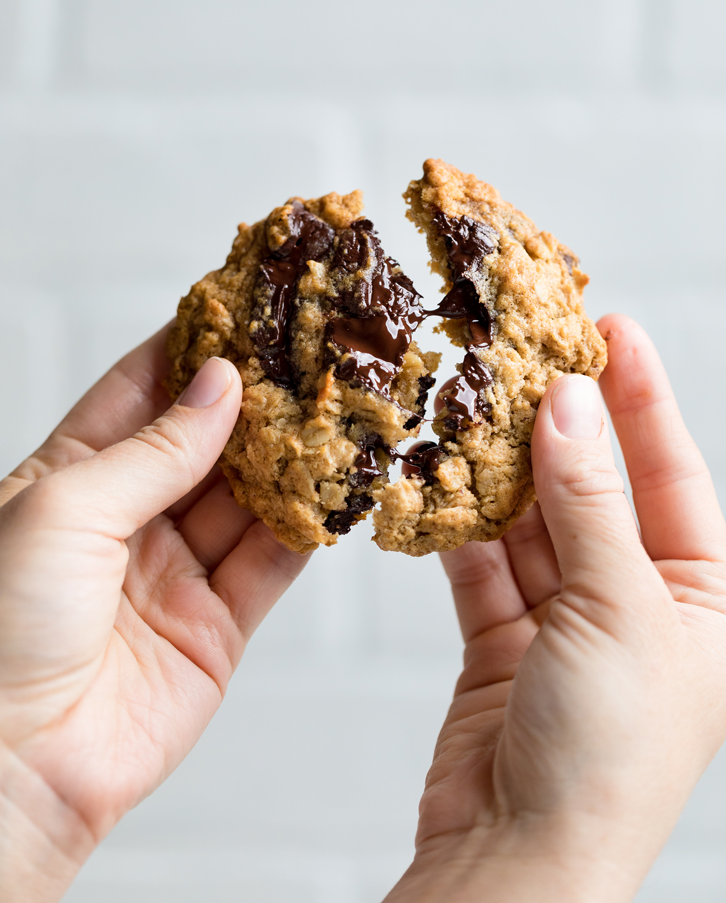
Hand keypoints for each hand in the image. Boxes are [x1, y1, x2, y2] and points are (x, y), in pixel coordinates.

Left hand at [0, 326, 308, 901]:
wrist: (8, 772)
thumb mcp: (66, 508)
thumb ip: (155, 449)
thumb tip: (220, 384)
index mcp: (70, 479)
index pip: (140, 393)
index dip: (190, 350)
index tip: (243, 308)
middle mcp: (125, 522)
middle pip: (204, 442)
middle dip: (255, 400)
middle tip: (308, 354)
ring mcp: (173, 575)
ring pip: (247, 499)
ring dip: (291, 458)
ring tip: (337, 408)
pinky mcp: (215, 630)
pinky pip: (271, 565)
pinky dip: (306, 527)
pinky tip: (335, 488)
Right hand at [387, 314, 725, 902]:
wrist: (518, 865)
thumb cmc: (605, 761)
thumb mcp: (616, 609)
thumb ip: (588, 500)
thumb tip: (570, 401)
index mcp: (704, 606)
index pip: (673, 476)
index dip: (642, 399)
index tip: (612, 329)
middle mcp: (639, 609)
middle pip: (597, 491)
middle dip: (561, 428)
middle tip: (525, 353)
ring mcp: (569, 626)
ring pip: (532, 523)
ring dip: (501, 471)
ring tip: (472, 403)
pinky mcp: (504, 643)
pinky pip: (483, 565)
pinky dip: (458, 527)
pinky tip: (438, 480)